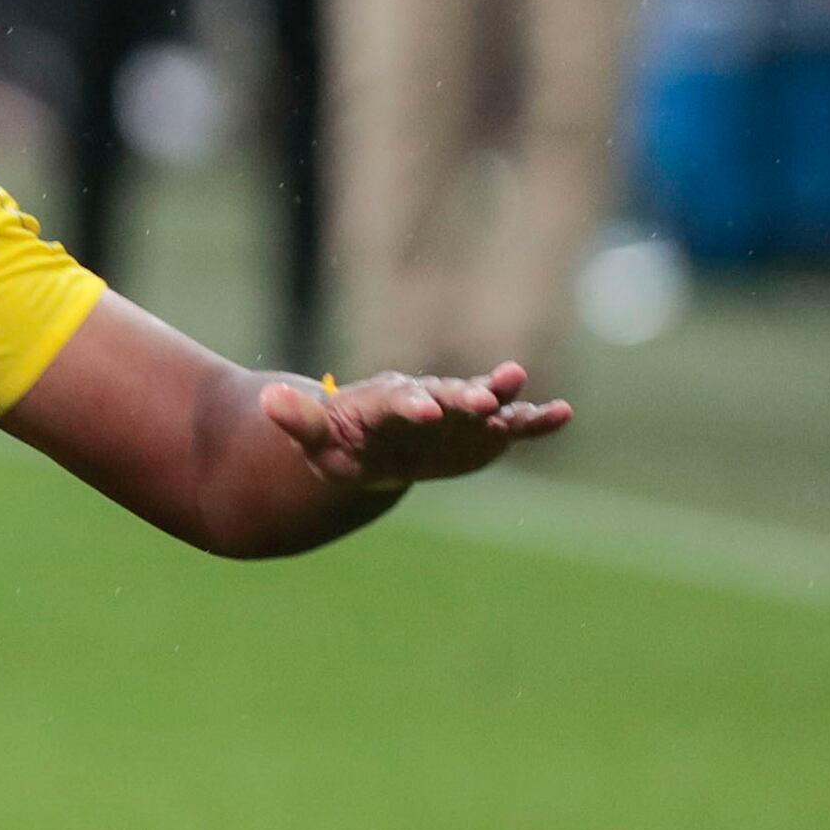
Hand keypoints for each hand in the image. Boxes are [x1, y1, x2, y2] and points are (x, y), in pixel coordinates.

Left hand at [258, 361, 569, 499]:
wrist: (369, 447)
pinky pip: (512, 424)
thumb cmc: (340, 444)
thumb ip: (300, 421)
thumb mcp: (317, 438)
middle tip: (483, 400)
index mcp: (383, 402)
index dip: (411, 405)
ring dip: (502, 396)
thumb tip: (266, 398)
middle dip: (462, 397)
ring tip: (520, 381)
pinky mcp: (481, 431)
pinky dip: (534, 420)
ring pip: (483, 403)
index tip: (424, 411)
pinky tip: (563, 413)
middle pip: (446, 396)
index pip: (397, 401)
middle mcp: (426, 399)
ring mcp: (457, 414)